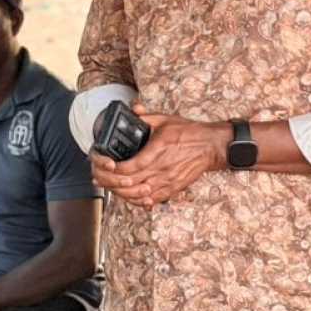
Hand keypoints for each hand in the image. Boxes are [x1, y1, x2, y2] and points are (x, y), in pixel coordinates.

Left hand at [90, 103, 225, 206]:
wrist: (210, 146)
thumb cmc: (188, 132)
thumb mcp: (166, 119)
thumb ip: (146, 116)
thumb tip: (133, 109)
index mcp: (158, 149)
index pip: (130, 167)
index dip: (113, 170)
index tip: (105, 165)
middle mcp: (162, 168)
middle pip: (130, 183)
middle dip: (110, 182)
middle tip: (99, 178)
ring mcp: (168, 181)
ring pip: (139, 195)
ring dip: (121, 193)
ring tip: (110, 187)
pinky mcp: (173, 189)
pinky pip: (152, 200)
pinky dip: (137, 201)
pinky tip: (128, 196)